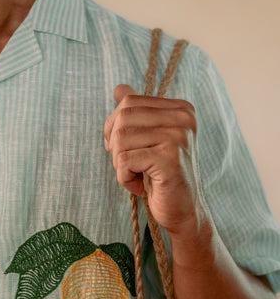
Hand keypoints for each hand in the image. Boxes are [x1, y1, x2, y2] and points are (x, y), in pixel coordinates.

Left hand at [104, 84, 202, 234]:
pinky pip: (124, 161)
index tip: (122, 149)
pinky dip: (124, 178)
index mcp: (180, 109)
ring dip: (119, 164)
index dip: (114, 127)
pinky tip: (140, 187)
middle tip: (127, 166)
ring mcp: (178, 137)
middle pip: (122, 118)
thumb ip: (137, 114)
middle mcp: (183, 118)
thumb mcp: (149, 140)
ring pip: (120, 140)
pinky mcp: (170, 158)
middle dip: (115, 146)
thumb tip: (119, 88)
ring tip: (136, 176)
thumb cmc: (162, 176)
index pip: (129, 102)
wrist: (184, 211)